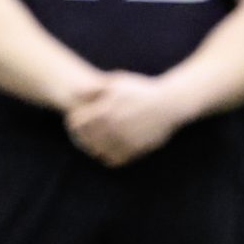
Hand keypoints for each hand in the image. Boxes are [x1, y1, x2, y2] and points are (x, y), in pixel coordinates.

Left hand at [65, 73, 184, 166]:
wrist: (170, 104)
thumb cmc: (142, 90)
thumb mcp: (117, 82)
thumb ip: (94, 88)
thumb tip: (74, 93)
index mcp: (105, 111)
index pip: (76, 124)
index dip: (73, 122)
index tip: (77, 120)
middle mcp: (112, 128)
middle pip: (84, 140)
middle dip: (81, 137)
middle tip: (84, 134)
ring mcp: (124, 140)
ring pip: (98, 152)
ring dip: (94, 149)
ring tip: (96, 144)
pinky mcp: (135, 150)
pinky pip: (115, 160)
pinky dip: (109, 157)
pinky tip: (111, 150)